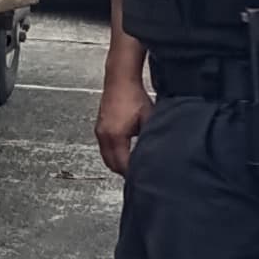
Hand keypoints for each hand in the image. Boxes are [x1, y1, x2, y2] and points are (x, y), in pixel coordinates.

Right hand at [94, 53, 150, 178]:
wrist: (119, 79)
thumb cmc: (134, 96)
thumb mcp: (149, 119)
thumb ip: (151, 138)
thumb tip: (159, 153)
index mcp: (115, 136)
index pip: (123, 165)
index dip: (134, 174)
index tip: (144, 179)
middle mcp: (104, 136)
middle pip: (112, 165)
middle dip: (125, 172)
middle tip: (140, 176)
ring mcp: (99, 132)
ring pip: (107, 158)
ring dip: (118, 163)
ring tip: (133, 166)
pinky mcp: (100, 127)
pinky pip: (105, 149)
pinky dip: (114, 154)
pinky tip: (126, 152)